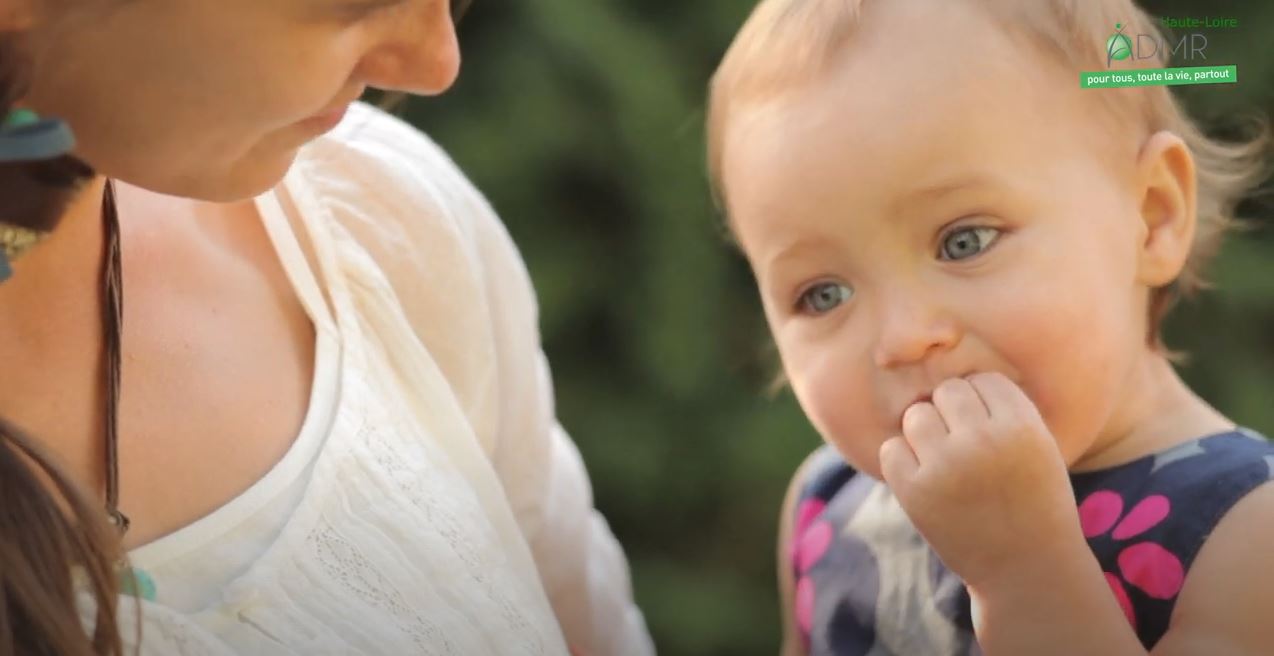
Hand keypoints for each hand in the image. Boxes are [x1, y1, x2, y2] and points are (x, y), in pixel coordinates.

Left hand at [878, 372, 1085, 589]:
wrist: (1027, 569)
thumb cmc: (1034, 502)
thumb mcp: (1039, 447)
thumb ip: (1004, 410)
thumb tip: (952, 375)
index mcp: (1022, 426)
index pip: (983, 380)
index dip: (984, 404)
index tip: (990, 431)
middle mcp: (983, 440)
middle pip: (948, 391)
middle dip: (953, 415)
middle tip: (966, 448)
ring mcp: (946, 466)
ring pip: (917, 415)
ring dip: (925, 434)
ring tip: (946, 462)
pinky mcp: (915, 492)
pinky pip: (891, 449)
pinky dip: (902, 461)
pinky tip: (925, 479)